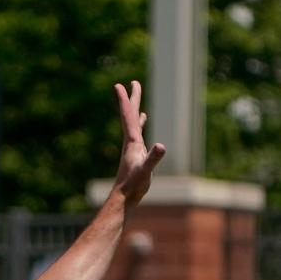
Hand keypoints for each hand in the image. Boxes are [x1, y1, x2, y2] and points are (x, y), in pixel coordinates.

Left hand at [111, 81, 165, 205]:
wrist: (124, 197)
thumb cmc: (134, 185)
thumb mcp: (146, 171)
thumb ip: (153, 158)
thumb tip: (162, 146)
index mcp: (132, 141)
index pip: (128, 116)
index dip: (124, 100)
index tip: (118, 85)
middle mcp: (130, 141)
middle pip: (131, 115)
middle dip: (132, 98)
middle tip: (133, 82)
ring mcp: (133, 147)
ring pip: (134, 122)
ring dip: (135, 109)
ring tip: (136, 97)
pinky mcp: (136, 153)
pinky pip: (138, 132)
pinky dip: (140, 123)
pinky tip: (143, 120)